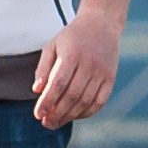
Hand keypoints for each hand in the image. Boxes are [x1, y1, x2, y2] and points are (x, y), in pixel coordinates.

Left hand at [33, 8, 124, 127]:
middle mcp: (89, 63)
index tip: (38, 114)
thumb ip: (43, 67)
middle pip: (72, 96)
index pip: (58, 84)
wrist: (102, 24)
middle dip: (57, 113)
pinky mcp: (111, 78)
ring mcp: (102, 72)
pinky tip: (74, 115)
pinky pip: (99, 102)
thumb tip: (37, 91)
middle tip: (45, 123)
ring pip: (86, 101)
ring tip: (56, 122)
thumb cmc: (72, 37)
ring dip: (70, 116)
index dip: (47, 102)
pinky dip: (86, 113)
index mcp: (72, 54)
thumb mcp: (53, 45)